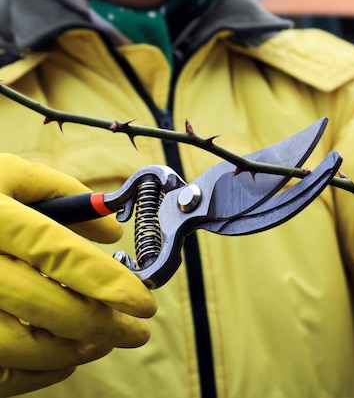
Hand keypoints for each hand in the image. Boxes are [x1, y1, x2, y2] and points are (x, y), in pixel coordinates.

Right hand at [0, 154, 156, 395]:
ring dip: (74, 351)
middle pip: (47, 307)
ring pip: (21, 346)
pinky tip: (66, 358)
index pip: (61, 254)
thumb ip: (64, 193)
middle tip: (138, 331)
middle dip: (103, 325)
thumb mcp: (8, 175)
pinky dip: (37, 371)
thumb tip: (112, 230)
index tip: (145, 303)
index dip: (108, 283)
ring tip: (106, 344)